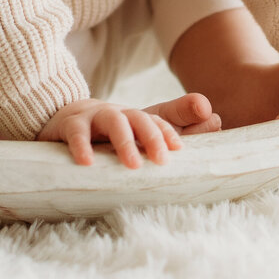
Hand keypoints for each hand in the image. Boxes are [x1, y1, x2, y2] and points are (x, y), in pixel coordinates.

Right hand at [37, 92, 217, 166]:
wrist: (63, 119)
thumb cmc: (111, 133)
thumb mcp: (143, 132)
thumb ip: (179, 127)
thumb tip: (215, 117)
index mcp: (138, 119)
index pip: (158, 120)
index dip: (170, 132)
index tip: (180, 149)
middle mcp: (119, 114)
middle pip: (139, 117)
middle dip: (153, 136)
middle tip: (162, 160)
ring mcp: (94, 118)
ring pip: (113, 120)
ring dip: (124, 141)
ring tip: (133, 165)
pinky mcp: (69, 126)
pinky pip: (76, 133)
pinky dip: (81, 146)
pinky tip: (88, 162)